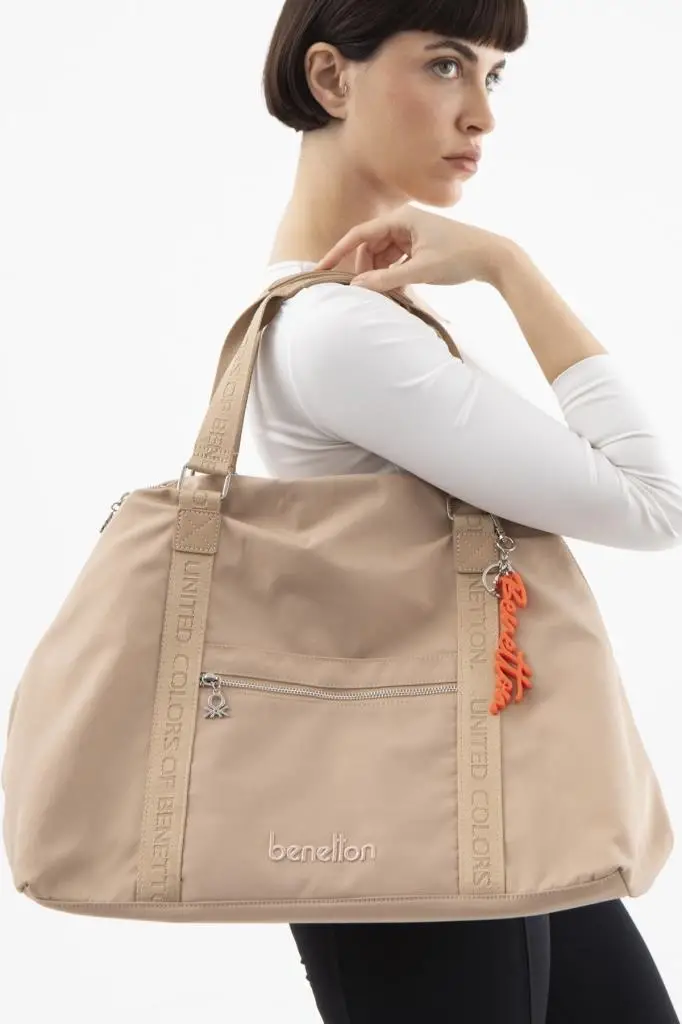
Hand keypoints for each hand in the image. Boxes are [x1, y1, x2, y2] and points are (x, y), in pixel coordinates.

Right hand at [314, 203, 515, 291]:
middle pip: (370, 247)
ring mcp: (413, 234)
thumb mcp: (420, 271)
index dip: (338, 252)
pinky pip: (396, 261)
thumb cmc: (459, 257)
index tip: (322, 269)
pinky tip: (399, 292)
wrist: (493, 257)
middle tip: (366, 293)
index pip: (359, 234)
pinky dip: (394, 276)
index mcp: (402, 219)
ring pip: (383, 256)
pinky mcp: (421, 246)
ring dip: (381, 275)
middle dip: (366, 270)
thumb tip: (357, 287)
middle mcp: (404, 222)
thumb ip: (387, 280)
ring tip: (388, 295)